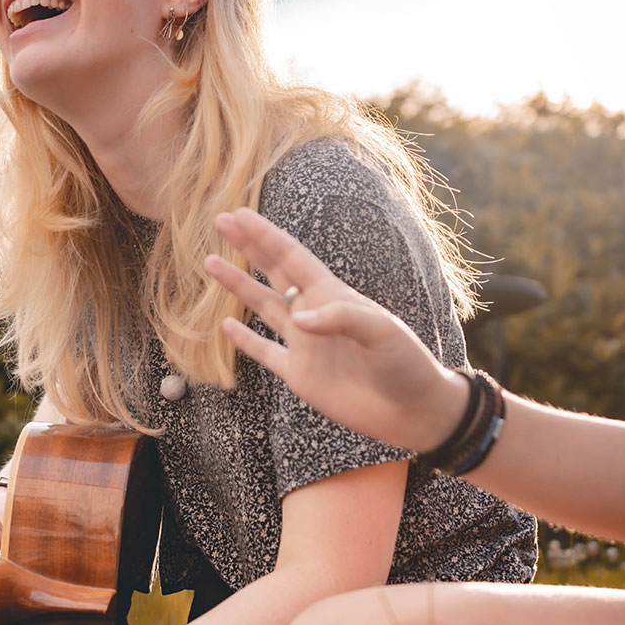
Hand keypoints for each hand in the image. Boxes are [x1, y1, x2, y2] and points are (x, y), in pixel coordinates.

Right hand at [204, 208, 467, 452]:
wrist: (413, 410)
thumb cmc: (405, 363)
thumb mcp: (382, 331)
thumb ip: (341, 318)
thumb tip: (299, 318)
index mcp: (332, 295)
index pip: (291, 257)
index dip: (266, 235)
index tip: (241, 214)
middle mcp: (313, 314)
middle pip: (272, 272)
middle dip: (247, 246)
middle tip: (221, 221)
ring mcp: (303, 344)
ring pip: (262, 307)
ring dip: (238, 286)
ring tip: (211, 262)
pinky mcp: (299, 375)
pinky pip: (265, 353)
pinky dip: (245, 341)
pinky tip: (226, 327)